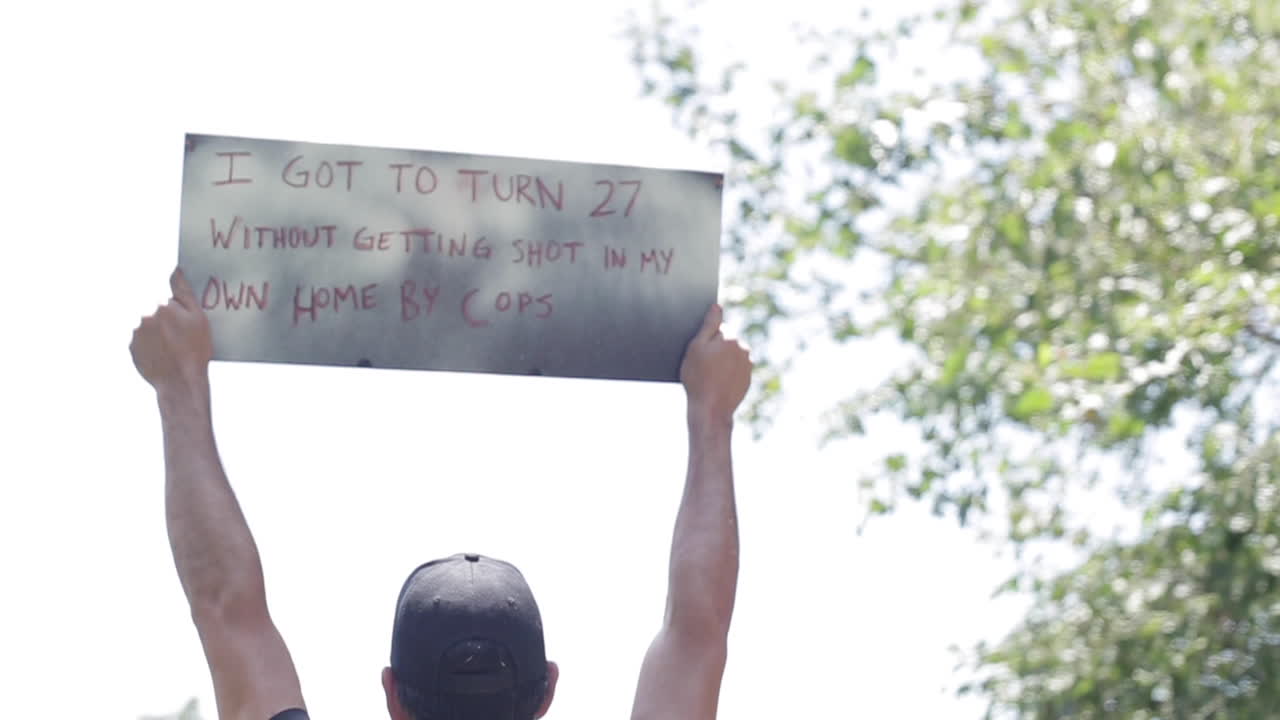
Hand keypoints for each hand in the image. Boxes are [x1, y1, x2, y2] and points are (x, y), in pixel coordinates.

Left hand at [131, 268, 212, 393]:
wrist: (180, 382)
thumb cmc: (194, 349)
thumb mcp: (197, 318)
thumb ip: (183, 291)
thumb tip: (174, 270)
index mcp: (159, 305)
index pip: (167, 300)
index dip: (178, 311)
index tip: (183, 325)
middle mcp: (142, 316)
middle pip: (156, 312)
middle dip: (167, 322)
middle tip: (180, 339)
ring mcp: (135, 333)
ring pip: (149, 326)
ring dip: (158, 334)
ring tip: (174, 349)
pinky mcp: (131, 348)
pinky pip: (142, 342)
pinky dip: (152, 346)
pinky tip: (165, 356)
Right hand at [680, 304, 751, 424]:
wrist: (711, 409)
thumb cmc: (698, 378)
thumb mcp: (697, 348)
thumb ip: (708, 325)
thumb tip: (717, 307)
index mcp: (731, 338)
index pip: (718, 329)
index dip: (706, 340)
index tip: (700, 353)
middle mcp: (744, 349)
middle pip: (726, 342)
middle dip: (716, 350)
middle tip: (703, 366)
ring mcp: (748, 365)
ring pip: (731, 357)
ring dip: (722, 362)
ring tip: (709, 376)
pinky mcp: (748, 379)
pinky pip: (735, 370)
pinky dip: (727, 374)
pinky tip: (716, 383)